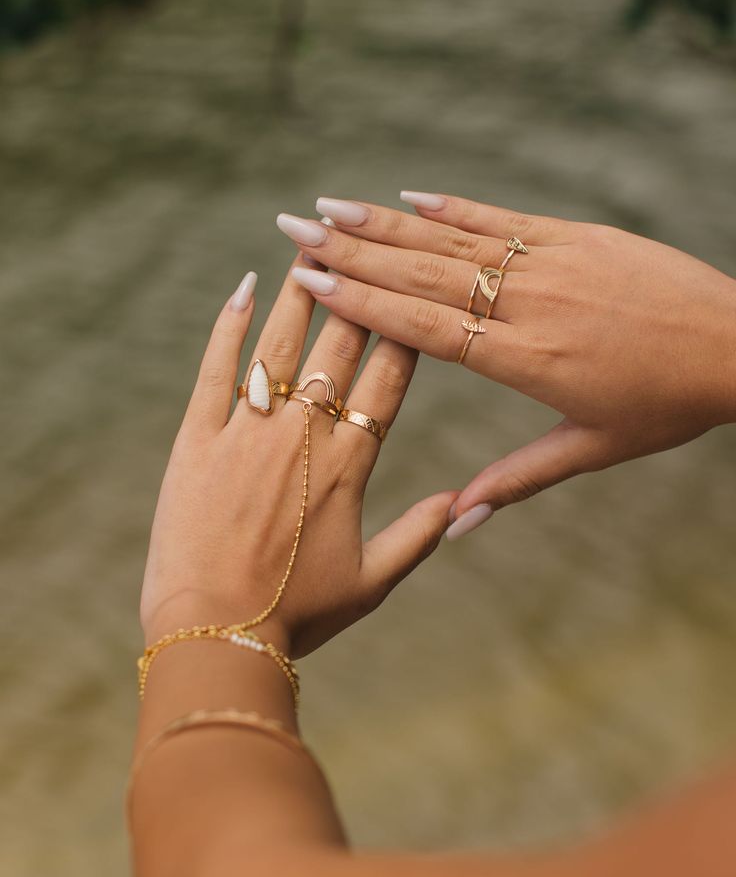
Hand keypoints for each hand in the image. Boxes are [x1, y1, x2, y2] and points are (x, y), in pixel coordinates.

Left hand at [140, 259, 456, 656]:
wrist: (216, 632)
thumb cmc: (298, 614)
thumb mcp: (371, 583)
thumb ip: (418, 536)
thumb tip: (463, 503)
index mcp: (351, 465)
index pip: (389, 379)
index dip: (406, 328)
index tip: (417, 288)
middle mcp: (303, 436)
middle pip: (338, 347)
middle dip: (358, 292)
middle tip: (367, 243)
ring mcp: (246, 433)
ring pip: (278, 344)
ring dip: (298, 292)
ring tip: (311, 246)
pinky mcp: (195, 441)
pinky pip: (214, 370)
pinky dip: (228, 326)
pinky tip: (243, 286)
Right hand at [276, 195, 735, 531]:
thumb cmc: (668, 406)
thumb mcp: (593, 449)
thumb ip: (518, 479)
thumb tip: (458, 520)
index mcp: (528, 361)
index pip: (427, 329)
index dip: (366, 304)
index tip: (313, 283)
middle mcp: (530, 306)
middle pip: (426, 276)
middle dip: (353, 252)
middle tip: (293, 228)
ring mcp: (554, 264)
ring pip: (455, 242)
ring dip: (387, 222)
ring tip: (330, 206)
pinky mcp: (578, 236)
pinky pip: (504, 220)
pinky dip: (454, 208)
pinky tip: (410, 197)